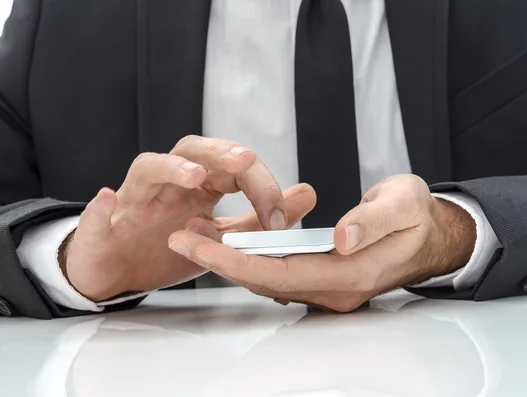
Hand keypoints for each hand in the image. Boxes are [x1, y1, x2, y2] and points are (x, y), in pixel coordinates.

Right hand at [62, 136, 316, 301]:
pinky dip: (100, 208)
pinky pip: (95, 214)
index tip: (278, 217)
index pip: (231, 166)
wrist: (120, 273)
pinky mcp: (100, 228)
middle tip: (245, 162)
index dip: (258, 183)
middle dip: (219, 153)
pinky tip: (108, 200)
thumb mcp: (223, 234)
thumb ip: (260, 215)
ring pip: (146, 169)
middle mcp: (167, 185)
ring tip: (193, 175)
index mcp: (198, 185)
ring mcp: (134, 201)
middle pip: (191, 151)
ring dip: (169, 168)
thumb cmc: (167, 246)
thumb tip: (307, 193)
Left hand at [168, 174, 475, 311]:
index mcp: (353, 273)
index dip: (240, 260)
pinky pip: (278, 275)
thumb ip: (375, 221)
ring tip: (192, 238)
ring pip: (268, 280)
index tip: (203, 246)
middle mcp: (337, 290)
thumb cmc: (418, 216)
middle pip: (267, 281)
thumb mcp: (404, 205)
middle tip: (179, 240)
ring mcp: (330, 289)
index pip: (284, 273)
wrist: (431, 234)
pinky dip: (249, 260)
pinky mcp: (325, 280)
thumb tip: (342, 237)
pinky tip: (228, 242)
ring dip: (230, 261)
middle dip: (220, 262)